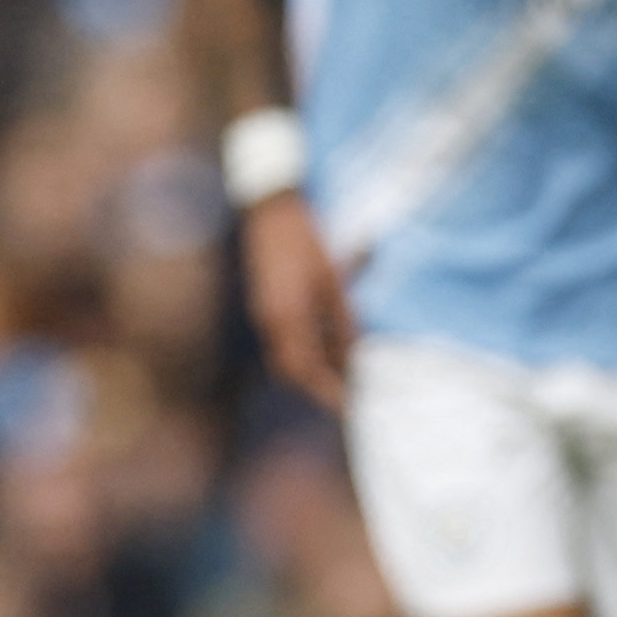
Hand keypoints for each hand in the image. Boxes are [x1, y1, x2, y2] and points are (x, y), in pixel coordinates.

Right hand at [241, 192, 355, 409]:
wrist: (270, 212)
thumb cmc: (305, 241)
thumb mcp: (331, 280)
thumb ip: (341, 321)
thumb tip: (352, 356)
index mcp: (286, 318)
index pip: (304, 369)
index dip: (325, 390)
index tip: (348, 405)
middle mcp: (270, 322)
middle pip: (290, 369)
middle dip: (315, 386)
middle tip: (345, 396)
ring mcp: (264, 314)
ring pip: (285, 356)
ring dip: (309, 370)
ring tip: (339, 375)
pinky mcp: (266, 306)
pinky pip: (283, 341)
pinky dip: (303, 352)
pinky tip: (324, 348)